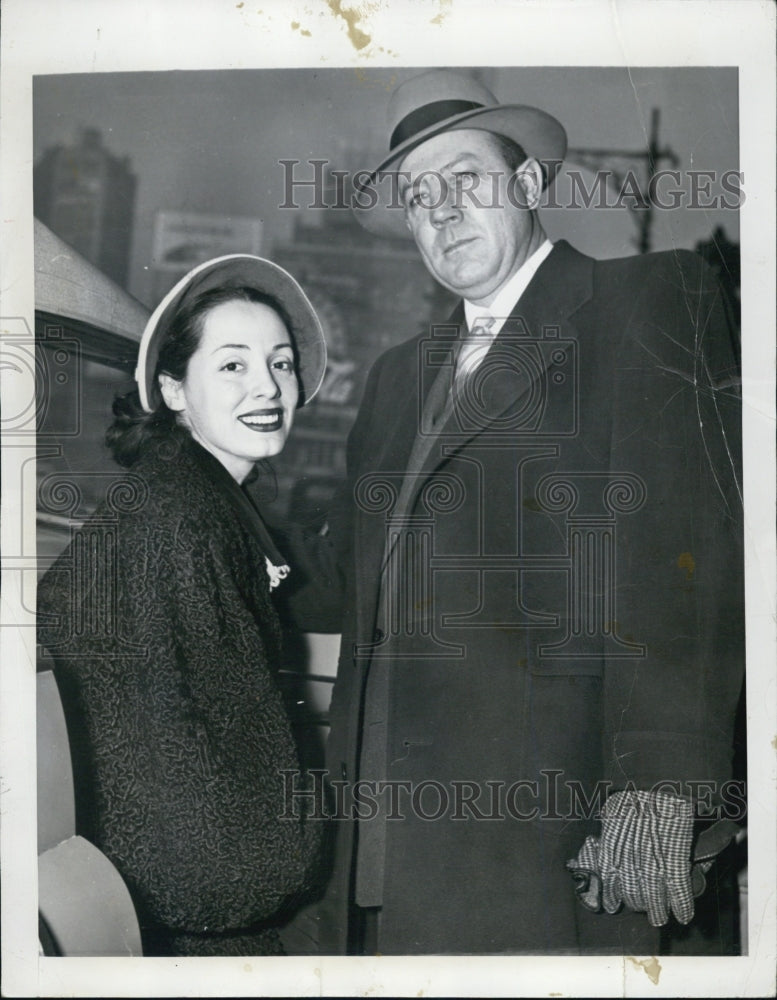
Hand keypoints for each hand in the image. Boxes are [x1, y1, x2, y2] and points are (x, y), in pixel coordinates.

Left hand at [566, 789, 694, 926]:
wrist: (658, 781)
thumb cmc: (634, 793)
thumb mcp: (613, 810)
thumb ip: (609, 832)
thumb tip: (598, 847)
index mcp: (613, 842)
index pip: (609, 877)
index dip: (611, 895)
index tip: (612, 904)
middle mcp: (630, 854)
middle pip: (632, 890)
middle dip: (636, 903)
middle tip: (639, 908)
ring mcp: (653, 856)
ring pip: (653, 894)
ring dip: (657, 910)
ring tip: (659, 919)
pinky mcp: (675, 857)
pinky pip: (678, 887)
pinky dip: (682, 904)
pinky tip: (684, 915)